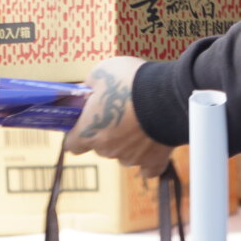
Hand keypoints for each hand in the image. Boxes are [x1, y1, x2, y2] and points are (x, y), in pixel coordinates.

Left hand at [65, 57, 172, 177]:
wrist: (168, 94)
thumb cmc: (130, 81)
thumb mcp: (101, 72)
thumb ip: (91, 85)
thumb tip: (87, 89)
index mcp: (88, 132)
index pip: (72, 144)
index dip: (78, 132)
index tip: (85, 121)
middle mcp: (106, 150)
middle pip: (100, 147)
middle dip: (107, 132)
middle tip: (119, 111)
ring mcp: (131, 157)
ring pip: (123, 155)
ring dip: (127, 142)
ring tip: (141, 121)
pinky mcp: (154, 160)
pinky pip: (148, 168)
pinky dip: (148, 159)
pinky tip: (152, 146)